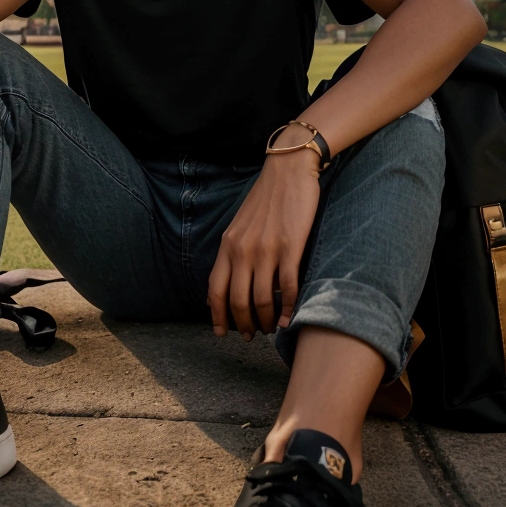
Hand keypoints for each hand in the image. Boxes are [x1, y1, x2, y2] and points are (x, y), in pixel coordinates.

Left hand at [207, 148, 320, 339]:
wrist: (288, 170)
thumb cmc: (267, 198)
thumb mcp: (240, 225)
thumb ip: (233, 252)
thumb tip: (227, 282)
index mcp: (228, 245)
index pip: (215, 289)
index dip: (217, 316)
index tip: (221, 333)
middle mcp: (243, 250)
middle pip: (237, 301)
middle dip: (243, 325)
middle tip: (250, 336)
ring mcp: (266, 250)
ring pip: (262, 300)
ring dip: (266, 321)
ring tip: (270, 329)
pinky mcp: (290, 247)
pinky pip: (287, 288)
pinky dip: (288, 308)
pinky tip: (288, 318)